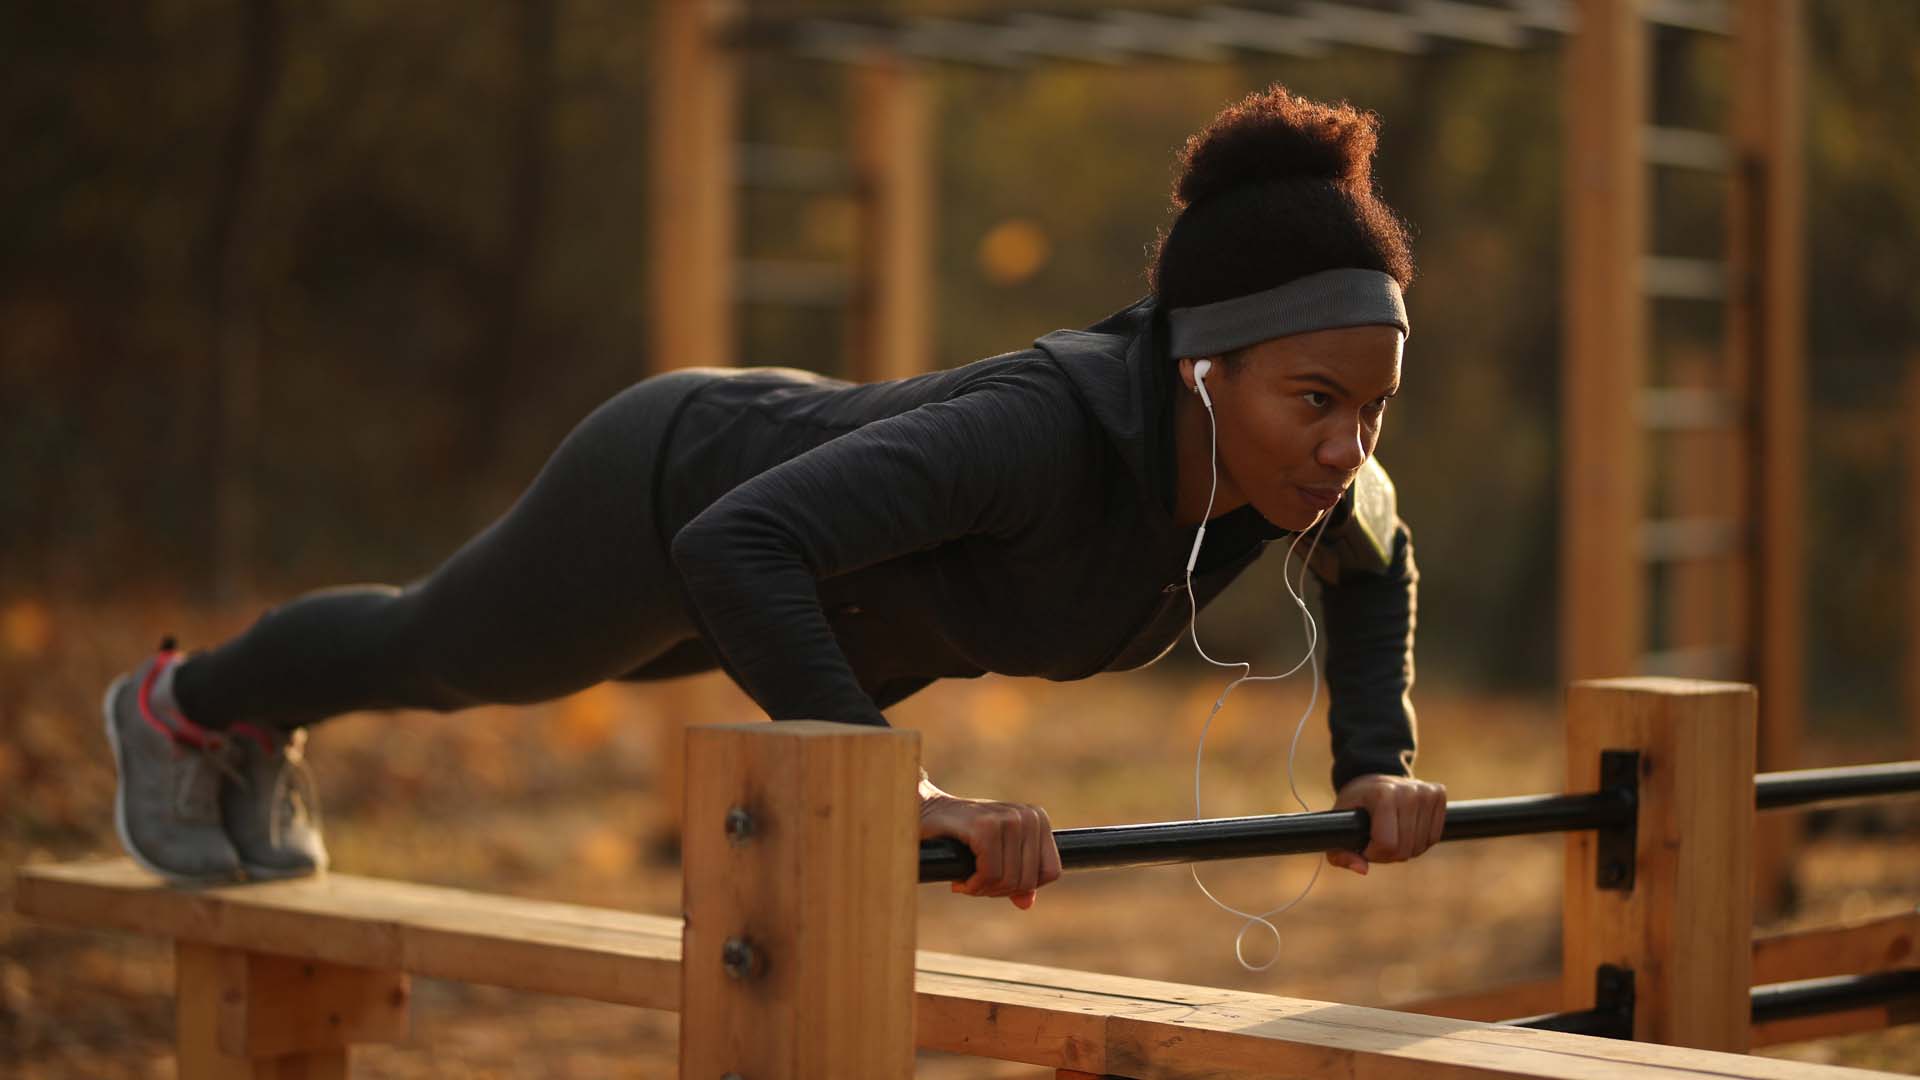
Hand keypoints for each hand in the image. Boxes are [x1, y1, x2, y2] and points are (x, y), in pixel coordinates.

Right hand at [918, 774, 1061, 909]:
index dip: (1022, 887)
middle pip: (1028, 881)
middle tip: (976, 882)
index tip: (996, 880)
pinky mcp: (986, 826)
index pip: (1050, 872)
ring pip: (1009, 880)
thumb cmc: (962, 836)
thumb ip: (1015, 878)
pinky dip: (972, 885)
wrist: (926, 814)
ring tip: (967, 880)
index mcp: (1037, 819)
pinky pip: (990, 874)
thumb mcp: (996, 857)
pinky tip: (960, 881)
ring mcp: (1008, 818)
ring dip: (983, 889)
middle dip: (998, 890)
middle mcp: (1027, 816)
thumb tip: (1027, 903)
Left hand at [1325, 773, 1446, 874]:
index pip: (1388, 845)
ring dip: (1405, 849)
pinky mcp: (1438, 793)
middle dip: (1388, 854)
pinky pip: (1434, 837)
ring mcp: (1426, 791)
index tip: (1365, 845)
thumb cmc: (1354, 806)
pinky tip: (1407, 829)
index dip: (1373, 854)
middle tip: (1377, 840)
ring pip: (1421, 846)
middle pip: (1405, 849)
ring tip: (1391, 833)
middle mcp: (1408, 790)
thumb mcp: (1338, 827)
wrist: (1372, 780)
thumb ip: (1340, 853)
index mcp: (1382, 794)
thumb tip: (1362, 870)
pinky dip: (1420, 841)